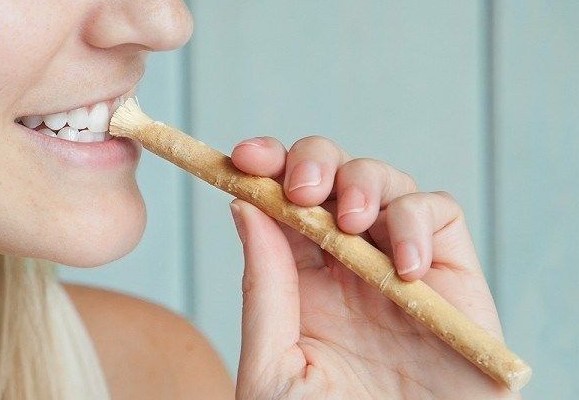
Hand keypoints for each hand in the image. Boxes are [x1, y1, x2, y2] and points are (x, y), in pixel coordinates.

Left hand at [229, 136, 518, 399]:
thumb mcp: (274, 366)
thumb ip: (264, 288)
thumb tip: (244, 207)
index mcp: (303, 278)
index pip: (284, 200)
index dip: (267, 167)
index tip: (245, 158)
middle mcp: (350, 262)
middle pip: (334, 176)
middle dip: (316, 162)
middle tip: (303, 190)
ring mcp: (400, 263)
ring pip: (387, 182)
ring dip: (365, 184)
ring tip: (353, 223)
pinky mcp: (451, 276)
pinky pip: (441, 217)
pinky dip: (419, 223)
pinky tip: (406, 268)